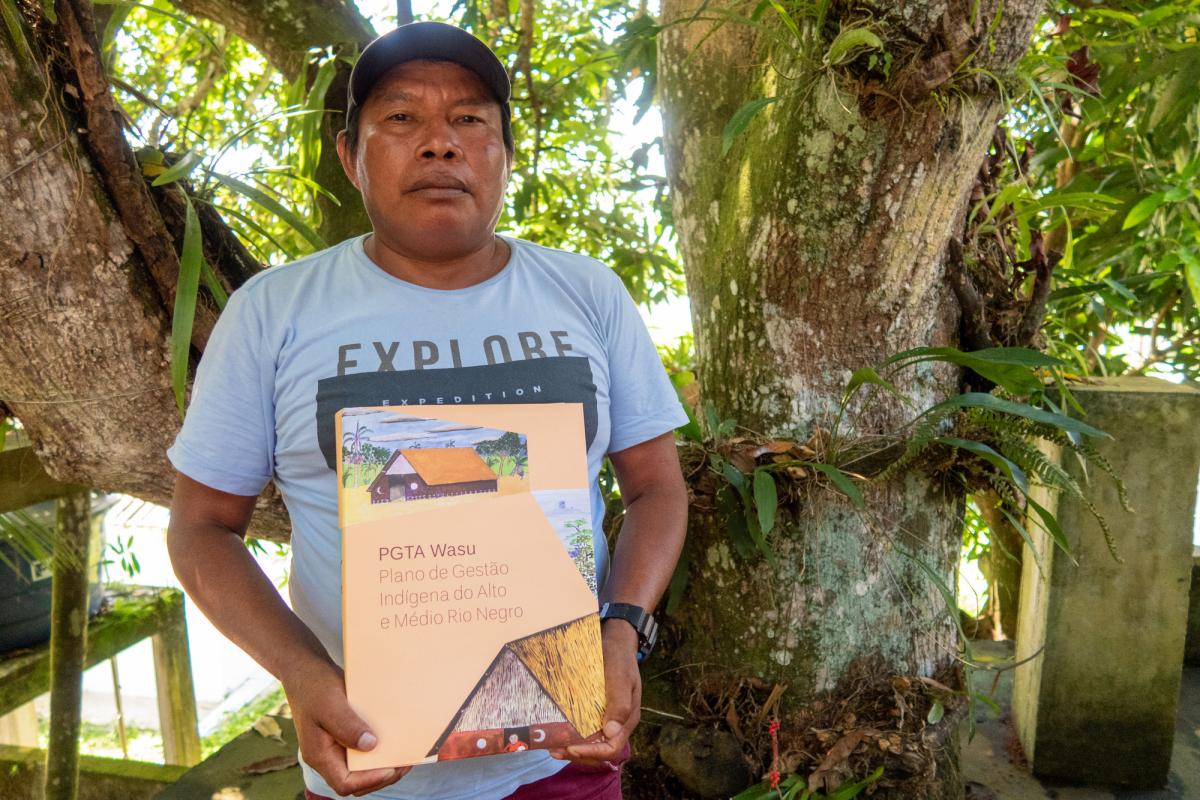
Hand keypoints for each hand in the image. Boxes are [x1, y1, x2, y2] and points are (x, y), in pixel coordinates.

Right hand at [282, 655, 410, 796]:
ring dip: (382, 765)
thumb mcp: (330, 703)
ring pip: (360, 768)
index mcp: (318, 754)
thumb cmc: (313, 684)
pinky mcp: (344, 735)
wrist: (304, 668)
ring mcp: (335, 746)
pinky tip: (394, 740)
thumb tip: (370, 745)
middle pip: (356, 781)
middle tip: (405, 763)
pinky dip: (379, 750)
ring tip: (404, 754)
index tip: (391, 768)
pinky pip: (363, 751)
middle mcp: (327, 755)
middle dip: (381, 776)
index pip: (344, 783)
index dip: (369, 780)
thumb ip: (347, 726)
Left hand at [550, 620, 640, 769]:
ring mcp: (608, 718)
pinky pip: (587, 732)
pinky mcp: (598, 712)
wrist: (615, 643)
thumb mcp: (620, 677)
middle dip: (578, 754)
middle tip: (555, 750)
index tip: (571, 747)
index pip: (612, 747)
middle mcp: (618, 723)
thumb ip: (619, 703)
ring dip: (573, 749)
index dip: (592, 752)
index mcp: (627, 719)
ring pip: (593, 744)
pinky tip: (559, 735)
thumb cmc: (618, 658)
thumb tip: (611, 732)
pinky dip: (573, 737)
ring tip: (552, 748)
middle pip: (600, 751)